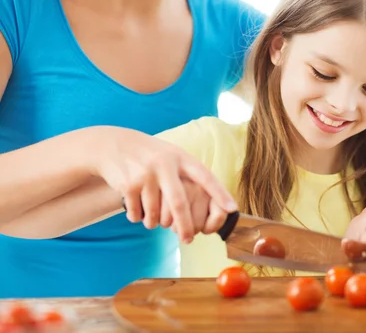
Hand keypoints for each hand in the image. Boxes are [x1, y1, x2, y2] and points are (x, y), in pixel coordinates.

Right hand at [89, 126, 236, 242]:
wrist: (112, 145)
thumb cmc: (151, 155)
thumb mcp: (172, 155)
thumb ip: (189, 174)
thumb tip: (207, 199)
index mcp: (180, 158)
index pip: (205, 177)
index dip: (219, 193)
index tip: (232, 208)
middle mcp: (165, 165)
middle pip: (179, 203)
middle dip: (185, 225)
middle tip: (188, 240)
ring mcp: (146, 175)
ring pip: (155, 213)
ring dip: (155, 223)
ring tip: (153, 221)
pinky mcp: (129, 185)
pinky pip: (138, 214)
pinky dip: (139, 219)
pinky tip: (138, 211)